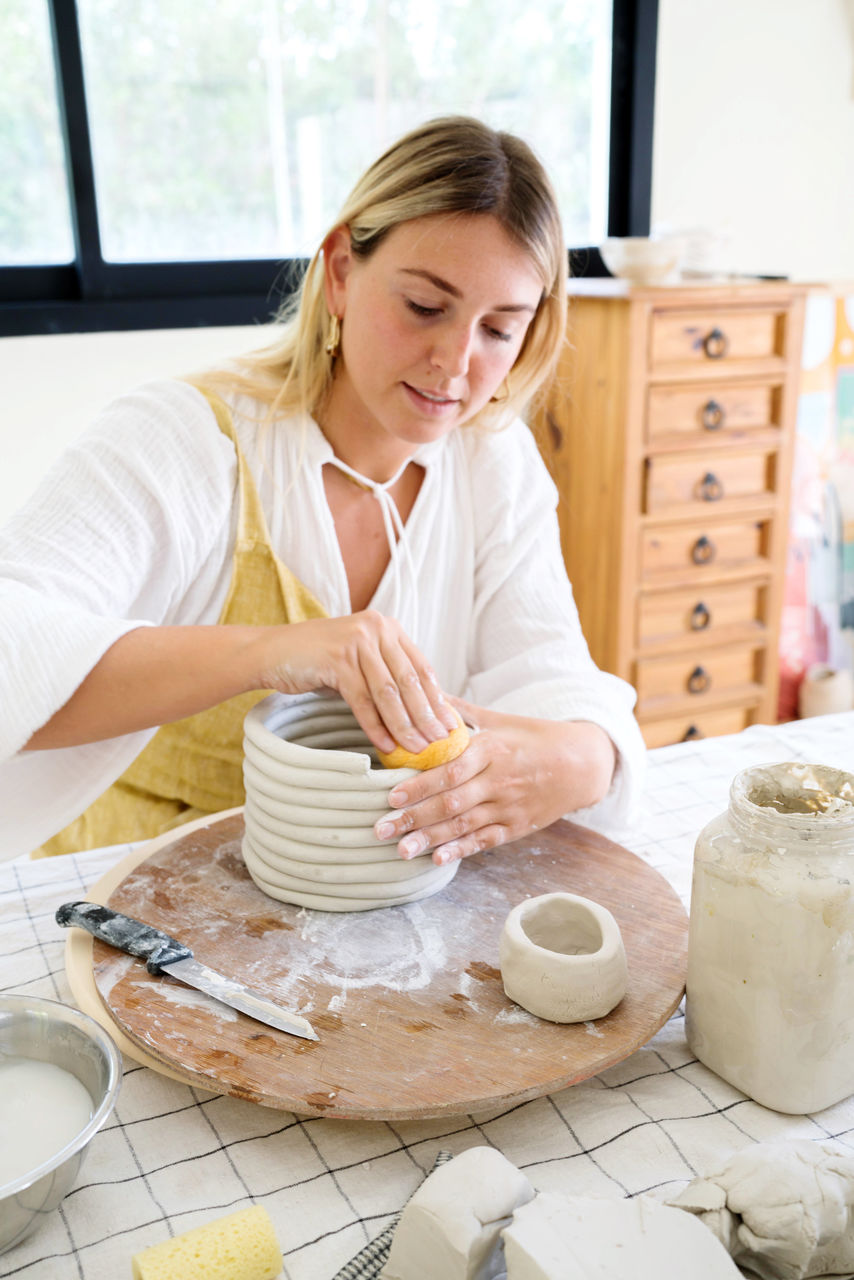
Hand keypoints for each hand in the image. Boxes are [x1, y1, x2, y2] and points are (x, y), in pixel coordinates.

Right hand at [256, 610, 458, 754]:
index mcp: (388, 628)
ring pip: (388, 693)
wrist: (272, 652)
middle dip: (426, 716)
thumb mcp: (360, 660)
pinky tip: (386, 745)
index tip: (450, 727)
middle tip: (440, 743)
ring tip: (417, 750)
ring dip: (405, 725)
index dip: (437, 699)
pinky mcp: (337, 659)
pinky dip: (376, 726)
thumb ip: (388, 674)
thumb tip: (423, 714)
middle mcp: (377, 628)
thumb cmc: (319, 661)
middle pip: (409, 681)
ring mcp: (357, 641)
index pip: (421, 668)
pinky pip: (363, 700)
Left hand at [373, 697, 616, 864]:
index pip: (451, 771)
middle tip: (380, 829)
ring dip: (430, 839)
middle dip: (413, 818)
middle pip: (451, 802)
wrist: (581, 763)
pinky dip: (461, 850)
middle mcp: (499, 780)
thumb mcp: (499, 719)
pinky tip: (437, 858)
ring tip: (400, 850)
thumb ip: (460, 712)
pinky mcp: (518, 827)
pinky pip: (486, 841)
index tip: (390, 796)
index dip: (420, 785)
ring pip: (464, 825)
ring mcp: (509, 806)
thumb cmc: (534, 737)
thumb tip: (425, 692)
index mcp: (493, 749)